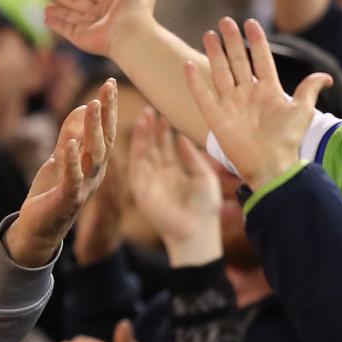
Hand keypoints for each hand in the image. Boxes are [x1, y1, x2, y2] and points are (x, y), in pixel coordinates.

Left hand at [6, 79, 117, 267]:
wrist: (38, 227)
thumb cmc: (53, 192)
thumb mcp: (62, 157)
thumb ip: (71, 134)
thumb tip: (83, 105)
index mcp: (94, 163)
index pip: (106, 131)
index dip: (108, 108)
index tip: (109, 82)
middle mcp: (94, 173)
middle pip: (105, 138)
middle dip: (107, 112)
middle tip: (108, 86)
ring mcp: (83, 186)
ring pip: (92, 155)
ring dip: (92, 129)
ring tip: (91, 105)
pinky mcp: (67, 199)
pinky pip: (72, 178)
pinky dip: (71, 160)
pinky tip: (70, 143)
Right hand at [46, 0, 163, 57]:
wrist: (131, 33)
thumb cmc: (137, 10)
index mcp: (113, 2)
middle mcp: (101, 16)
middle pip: (79, 3)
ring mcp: (91, 28)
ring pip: (70, 17)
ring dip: (58, 11)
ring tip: (45, 6)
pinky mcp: (81, 39)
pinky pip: (66, 30)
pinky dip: (56, 24)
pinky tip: (46, 18)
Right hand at [129, 109, 222, 265]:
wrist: (198, 232)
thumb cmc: (205, 209)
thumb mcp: (203, 176)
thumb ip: (191, 157)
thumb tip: (181, 138)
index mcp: (173, 173)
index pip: (165, 148)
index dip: (163, 132)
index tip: (162, 115)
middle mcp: (158, 176)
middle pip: (151, 148)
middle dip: (149, 130)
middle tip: (149, 109)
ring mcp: (149, 183)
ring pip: (142, 154)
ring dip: (141, 136)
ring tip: (144, 117)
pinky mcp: (142, 191)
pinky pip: (136, 167)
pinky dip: (136, 151)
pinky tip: (140, 137)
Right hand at [185, 18, 329, 187]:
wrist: (271, 164)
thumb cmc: (287, 140)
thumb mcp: (302, 110)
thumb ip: (309, 89)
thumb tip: (326, 77)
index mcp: (268, 90)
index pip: (260, 59)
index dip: (256, 41)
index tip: (250, 23)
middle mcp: (247, 95)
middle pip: (237, 62)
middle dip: (231, 41)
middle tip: (225, 21)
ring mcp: (230, 105)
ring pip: (220, 73)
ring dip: (214, 53)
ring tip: (208, 34)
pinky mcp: (216, 117)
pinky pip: (203, 96)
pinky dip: (195, 82)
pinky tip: (189, 66)